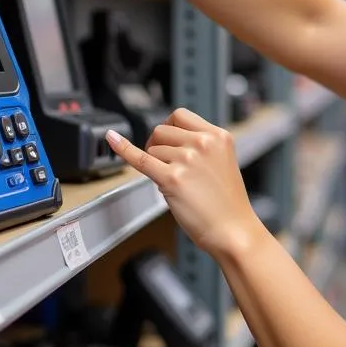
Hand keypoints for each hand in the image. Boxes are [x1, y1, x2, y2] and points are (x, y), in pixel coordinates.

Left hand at [106, 108, 265, 256]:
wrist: (233, 230)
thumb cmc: (227, 204)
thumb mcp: (222, 162)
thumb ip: (201, 146)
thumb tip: (168, 138)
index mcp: (218, 136)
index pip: (179, 116)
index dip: (168, 128)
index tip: (166, 140)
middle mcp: (203, 143)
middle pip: (161, 130)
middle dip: (158, 146)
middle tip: (163, 164)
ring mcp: (187, 159)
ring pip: (152, 149)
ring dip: (156, 164)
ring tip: (174, 182)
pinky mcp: (172, 178)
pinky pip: (139, 159)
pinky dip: (122, 149)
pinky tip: (112, 140)